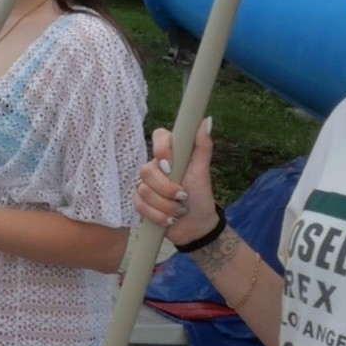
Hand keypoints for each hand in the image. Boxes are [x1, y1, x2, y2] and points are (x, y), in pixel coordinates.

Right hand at [136, 120, 216, 244]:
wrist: (196, 226)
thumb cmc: (201, 196)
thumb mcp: (202, 172)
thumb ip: (202, 146)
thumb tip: (206, 120)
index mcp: (171, 154)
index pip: (159, 136)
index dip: (161, 150)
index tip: (170, 166)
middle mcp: (156, 166)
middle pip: (147, 170)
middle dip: (167, 189)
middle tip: (182, 196)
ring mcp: (145, 184)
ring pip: (143, 191)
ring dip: (165, 206)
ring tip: (178, 211)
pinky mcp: (140, 201)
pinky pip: (139, 205)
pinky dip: (158, 216)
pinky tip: (169, 219)